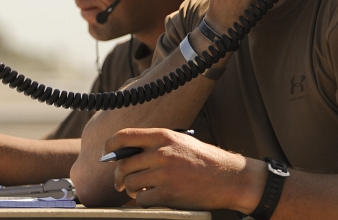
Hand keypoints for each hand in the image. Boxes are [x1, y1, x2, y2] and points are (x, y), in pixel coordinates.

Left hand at [107, 128, 264, 212]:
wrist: (230, 178)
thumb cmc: (203, 160)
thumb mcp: (179, 142)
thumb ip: (154, 144)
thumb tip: (125, 153)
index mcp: (163, 136)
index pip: (124, 136)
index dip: (110, 145)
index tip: (107, 154)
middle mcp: (161, 153)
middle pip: (123, 164)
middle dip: (118, 176)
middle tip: (120, 182)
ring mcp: (165, 174)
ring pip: (130, 183)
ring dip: (130, 189)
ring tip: (138, 190)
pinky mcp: (169, 194)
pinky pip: (142, 199)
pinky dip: (142, 201)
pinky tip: (151, 198)